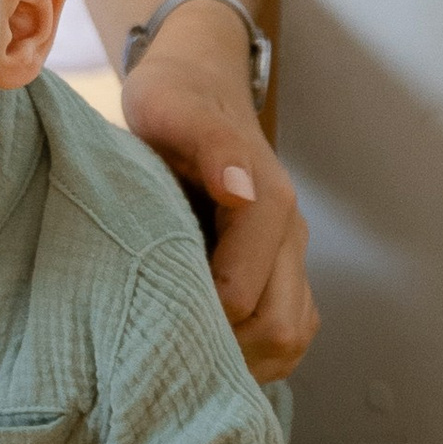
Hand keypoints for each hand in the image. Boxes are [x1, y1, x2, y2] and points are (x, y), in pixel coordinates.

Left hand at [121, 41, 318, 380]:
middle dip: (226, 352)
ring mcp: (292, 255)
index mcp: (268, 201)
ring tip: (185, 357)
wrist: (199, 84)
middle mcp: (291, 233)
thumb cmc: (172, 99)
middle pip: (279, 328)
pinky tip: (211, 348)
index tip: (149, 321)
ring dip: (245, 359)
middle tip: (164, 352)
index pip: (242, 296)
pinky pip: (292, 329)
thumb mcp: (168, 106)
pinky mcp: (285, 269)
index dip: (198, 319)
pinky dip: (258, 353)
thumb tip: (239, 191)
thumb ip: (207, 143)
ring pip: (293, 337)